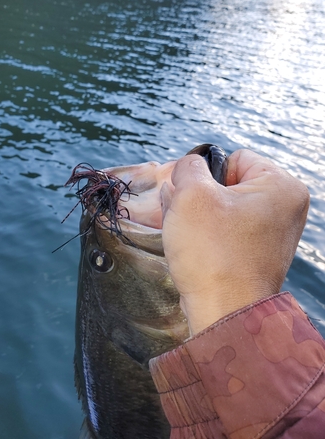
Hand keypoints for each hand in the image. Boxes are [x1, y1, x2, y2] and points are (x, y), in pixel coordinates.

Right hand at [160, 149, 309, 335]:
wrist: (223, 313)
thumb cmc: (212, 253)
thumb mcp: (191, 195)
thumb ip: (188, 167)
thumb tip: (188, 166)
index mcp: (281, 186)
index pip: (235, 158)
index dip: (207, 173)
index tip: (195, 198)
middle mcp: (285, 208)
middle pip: (229, 183)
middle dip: (200, 196)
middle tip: (186, 216)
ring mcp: (273, 234)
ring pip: (224, 208)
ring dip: (200, 215)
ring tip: (188, 234)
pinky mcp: (257, 254)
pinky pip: (227, 231)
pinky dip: (208, 234)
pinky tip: (195, 248)